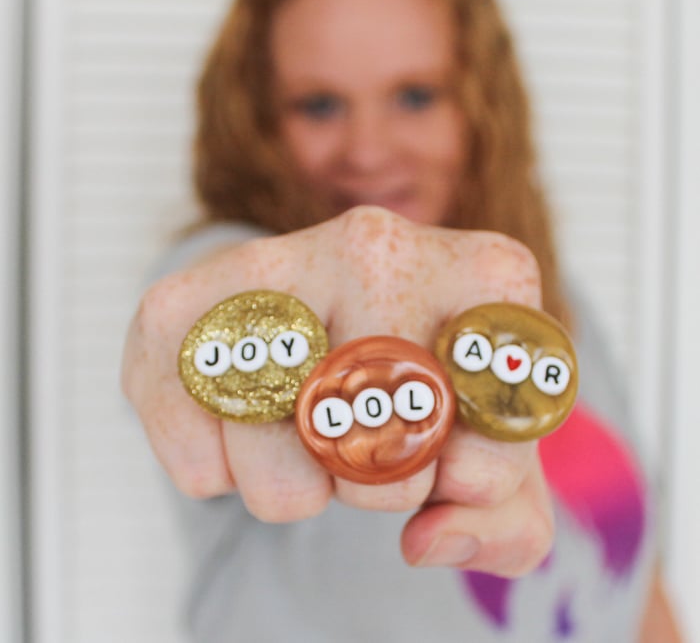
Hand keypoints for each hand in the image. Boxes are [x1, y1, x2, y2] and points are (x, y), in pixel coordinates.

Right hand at [121, 206, 552, 576]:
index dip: (472, 478)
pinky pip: (195, 457)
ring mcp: (275, 261)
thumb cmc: (420, 381)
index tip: (452, 455)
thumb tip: (428, 540)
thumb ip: (501, 518)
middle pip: (383, 448)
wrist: (318, 304)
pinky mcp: (182, 300)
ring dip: (293, 488)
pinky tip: (241, 435)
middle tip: (369, 440)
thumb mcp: (488, 445)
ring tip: (304, 435)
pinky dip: (215, 477)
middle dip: (377, 485)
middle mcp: (379, 245)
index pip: (495, 432)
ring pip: (282, 467)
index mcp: (482, 270)